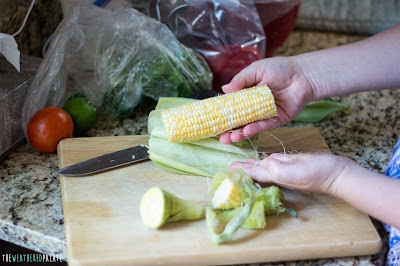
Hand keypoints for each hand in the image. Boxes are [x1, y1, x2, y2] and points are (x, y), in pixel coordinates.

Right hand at [220, 56, 313, 143]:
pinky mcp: (277, 120)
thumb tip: (224, 89)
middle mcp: (254, 107)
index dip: (223, 115)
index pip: (232, 107)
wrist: (303, 74)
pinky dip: (255, 129)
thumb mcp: (257, 70)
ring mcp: (265, 115)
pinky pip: (265, 126)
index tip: (214, 122)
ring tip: (231, 138)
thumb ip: (241, 80)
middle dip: (230, 130)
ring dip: (240, 133)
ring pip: (250, 126)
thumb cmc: (280, 68)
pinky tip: (247, 131)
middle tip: (221, 137)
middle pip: (239, 121)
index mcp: (246, 95)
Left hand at [230, 153, 351, 194]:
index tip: (225, 172)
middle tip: (229, 166)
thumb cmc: (318, 174)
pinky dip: (264, 159)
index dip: (239, 173)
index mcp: (274, 175)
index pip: (251, 174)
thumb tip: (264, 163)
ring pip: (262, 165)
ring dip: (250, 164)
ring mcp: (284, 167)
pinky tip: (261, 159)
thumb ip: (278, 168)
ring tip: (239, 163)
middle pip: (254, 170)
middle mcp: (276, 172)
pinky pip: (273, 159)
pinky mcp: (291, 162)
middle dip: (241, 169)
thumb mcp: (297, 171)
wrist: (337, 173)